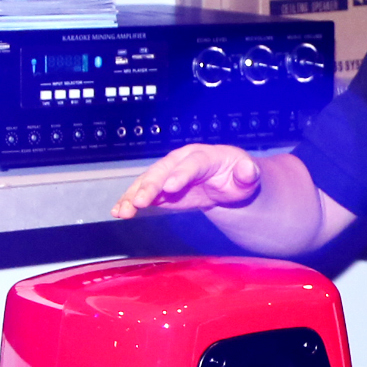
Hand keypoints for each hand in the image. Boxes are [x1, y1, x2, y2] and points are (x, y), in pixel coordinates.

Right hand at [111, 145, 262, 218]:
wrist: (225, 181)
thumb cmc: (237, 177)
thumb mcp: (248, 176)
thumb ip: (248, 174)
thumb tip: (249, 170)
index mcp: (204, 155)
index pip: (192, 164)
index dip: (181, 174)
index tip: (170, 188)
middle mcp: (181, 161)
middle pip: (163, 171)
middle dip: (150, 186)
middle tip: (140, 202)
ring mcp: (168, 173)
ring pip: (148, 181)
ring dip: (133, 195)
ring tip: (122, 211)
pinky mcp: (160, 188)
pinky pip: (142, 193)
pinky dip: (129, 201)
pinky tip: (118, 211)